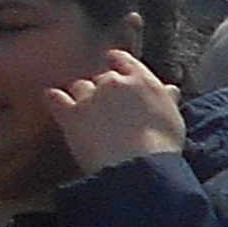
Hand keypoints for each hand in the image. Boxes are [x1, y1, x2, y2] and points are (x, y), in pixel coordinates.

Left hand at [40, 52, 188, 177]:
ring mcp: (90, 97)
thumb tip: (169, 90)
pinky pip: (55, 98)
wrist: (139, 165)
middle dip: (104, 88)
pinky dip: (54, 99)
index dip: (119, 62)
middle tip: (109, 103)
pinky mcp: (70, 114)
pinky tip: (53, 100)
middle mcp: (114, 83)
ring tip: (87, 109)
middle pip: (103, 77)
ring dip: (82, 95)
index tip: (116, 63)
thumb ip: (166, 99)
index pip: (124, 60)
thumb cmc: (163, 145)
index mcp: (142, 80)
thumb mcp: (174, 118)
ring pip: (80, 87)